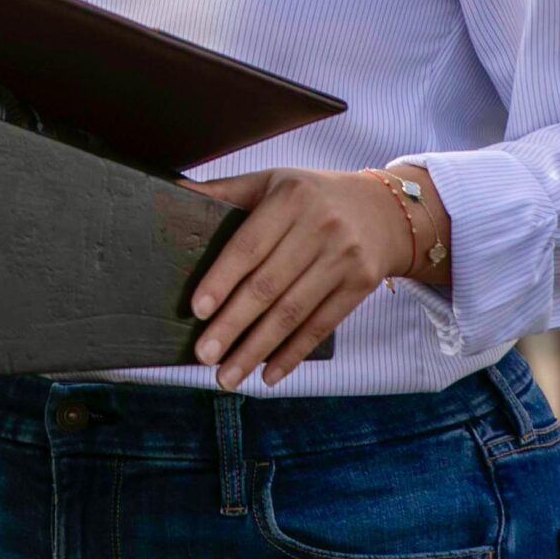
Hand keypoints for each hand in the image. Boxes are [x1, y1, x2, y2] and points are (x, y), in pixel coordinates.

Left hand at [184, 168, 412, 389]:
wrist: (386, 210)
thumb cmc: (313, 196)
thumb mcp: (273, 181)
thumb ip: (226, 191)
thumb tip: (173, 191)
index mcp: (290, 198)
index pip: (249, 245)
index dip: (222, 279)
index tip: (198, 310)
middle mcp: (320, 226)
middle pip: (268, 285)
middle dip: (232, 325)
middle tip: (204, 355)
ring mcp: (343, 258)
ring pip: (292, 312)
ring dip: (257, 350)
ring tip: (227, 376)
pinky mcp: (360, 284)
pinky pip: (321, 326)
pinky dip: (293, 354)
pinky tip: (268, 375)